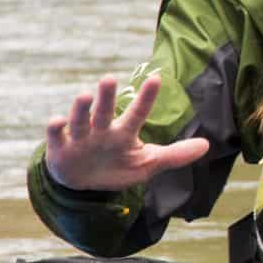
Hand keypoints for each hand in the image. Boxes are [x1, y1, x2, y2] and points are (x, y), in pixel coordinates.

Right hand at [44, 73, 208, 190]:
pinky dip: (56, 128)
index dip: (147, 98)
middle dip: (107, 96)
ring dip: (81, 108)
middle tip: (109, 78)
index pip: (138, 113)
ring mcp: (80, 138)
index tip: (157, 78)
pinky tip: (58, 121)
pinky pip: (56, 136)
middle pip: (105, 110)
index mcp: (123, 133)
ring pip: (80, 120)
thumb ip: (175, 155)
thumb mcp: (148, 164)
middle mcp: (102, 130)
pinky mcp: (60, 150)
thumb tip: (207, 145)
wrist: (83, 184)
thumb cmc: (117, 167)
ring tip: (85, 95)